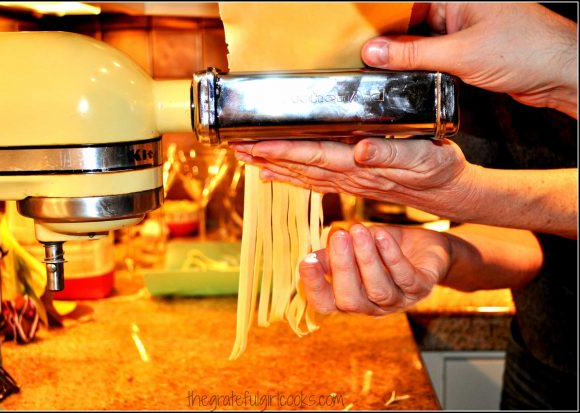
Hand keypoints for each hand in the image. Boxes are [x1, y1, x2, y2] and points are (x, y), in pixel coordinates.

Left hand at [231, 137, 476, 221]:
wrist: (450, 192)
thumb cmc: (440, 170)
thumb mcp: (424, 158)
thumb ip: (392, 153)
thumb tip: (361, 149)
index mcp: (362, 166)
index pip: (314, 156)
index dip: (283, 150)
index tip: (255, 144)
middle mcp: (350, 176)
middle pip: (301, 166)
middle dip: (268, 157)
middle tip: (237, 149)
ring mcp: (350, 181)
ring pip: (304, 174)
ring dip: (275, 166)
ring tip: (249, 159)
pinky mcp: (354, 181)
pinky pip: (316, 181)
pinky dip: (293, 177)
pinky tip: (276, 175)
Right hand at [298, 223, 450, 314]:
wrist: (426, 247)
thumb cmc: (383, 248)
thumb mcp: (354, 247)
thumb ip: (333, 253)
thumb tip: (312, 256)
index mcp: (350, 298)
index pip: (326, 304)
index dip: (314, 287)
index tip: (306, 261)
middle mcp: (372, 306)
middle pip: (351, 301)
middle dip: (342, 268)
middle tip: (338, 236)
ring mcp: (398, 301)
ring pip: (379, 290)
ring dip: (367, 259)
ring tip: (358, 231)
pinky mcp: (421, 288)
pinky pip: (406, 277)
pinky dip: (392, 256)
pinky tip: (381, 236)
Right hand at [362, 3, 576, 117]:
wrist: (559, 74)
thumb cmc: (527, 49)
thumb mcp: (460, 53)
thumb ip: (413, 54)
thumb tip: (375, 52)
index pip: (408, 2)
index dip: (381, 15)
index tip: (357, 29)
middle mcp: (460, 5)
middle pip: (410, 17)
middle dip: (388, 36)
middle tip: (363, 51)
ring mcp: (463, 26)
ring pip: (420, 37)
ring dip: (403, 53)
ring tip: (378, 64)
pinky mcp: (467, 48)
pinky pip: (433, 52)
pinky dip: (418, 63)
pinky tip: (404, 73)